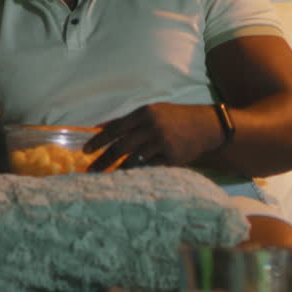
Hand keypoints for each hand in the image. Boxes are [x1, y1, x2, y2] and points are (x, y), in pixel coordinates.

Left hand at [83, 103, 221, 171]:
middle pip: (121, 147)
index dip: (99, 140)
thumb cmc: (173, 118)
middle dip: (103, 161)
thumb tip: (100, 128)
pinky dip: (137, 173)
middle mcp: (152, 126)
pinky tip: (127, 179)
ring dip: (118, 170)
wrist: (206, 126)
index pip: (115, 128)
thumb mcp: (152, 112)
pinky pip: (149, 168)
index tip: (85, 151)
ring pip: (133, 160)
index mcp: (144, 113)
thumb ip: (127, 121)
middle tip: (91, 171)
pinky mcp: (172, 157)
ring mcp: (163, 143)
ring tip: (106, 177)